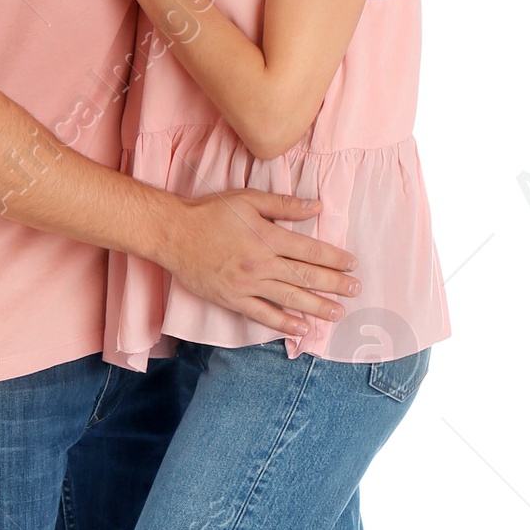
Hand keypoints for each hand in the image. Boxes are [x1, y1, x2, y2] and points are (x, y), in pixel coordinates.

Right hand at [160, 190, 358, 337]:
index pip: (310, 250)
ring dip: (317, 307)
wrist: (174, 234)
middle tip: (355, 290)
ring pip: (289, 298)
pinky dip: (283, 324)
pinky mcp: (233, 299)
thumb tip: (317, 206)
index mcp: (267, 237)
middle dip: (334, 284)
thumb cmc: (211, 213)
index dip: (334, 258)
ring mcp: (247, 284)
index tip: (352, 264)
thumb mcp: (248, 200)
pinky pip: (263, 314)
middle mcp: (261, 263)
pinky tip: (302, 329)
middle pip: (305, 276)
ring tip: (337, 313)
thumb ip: (284, 205)